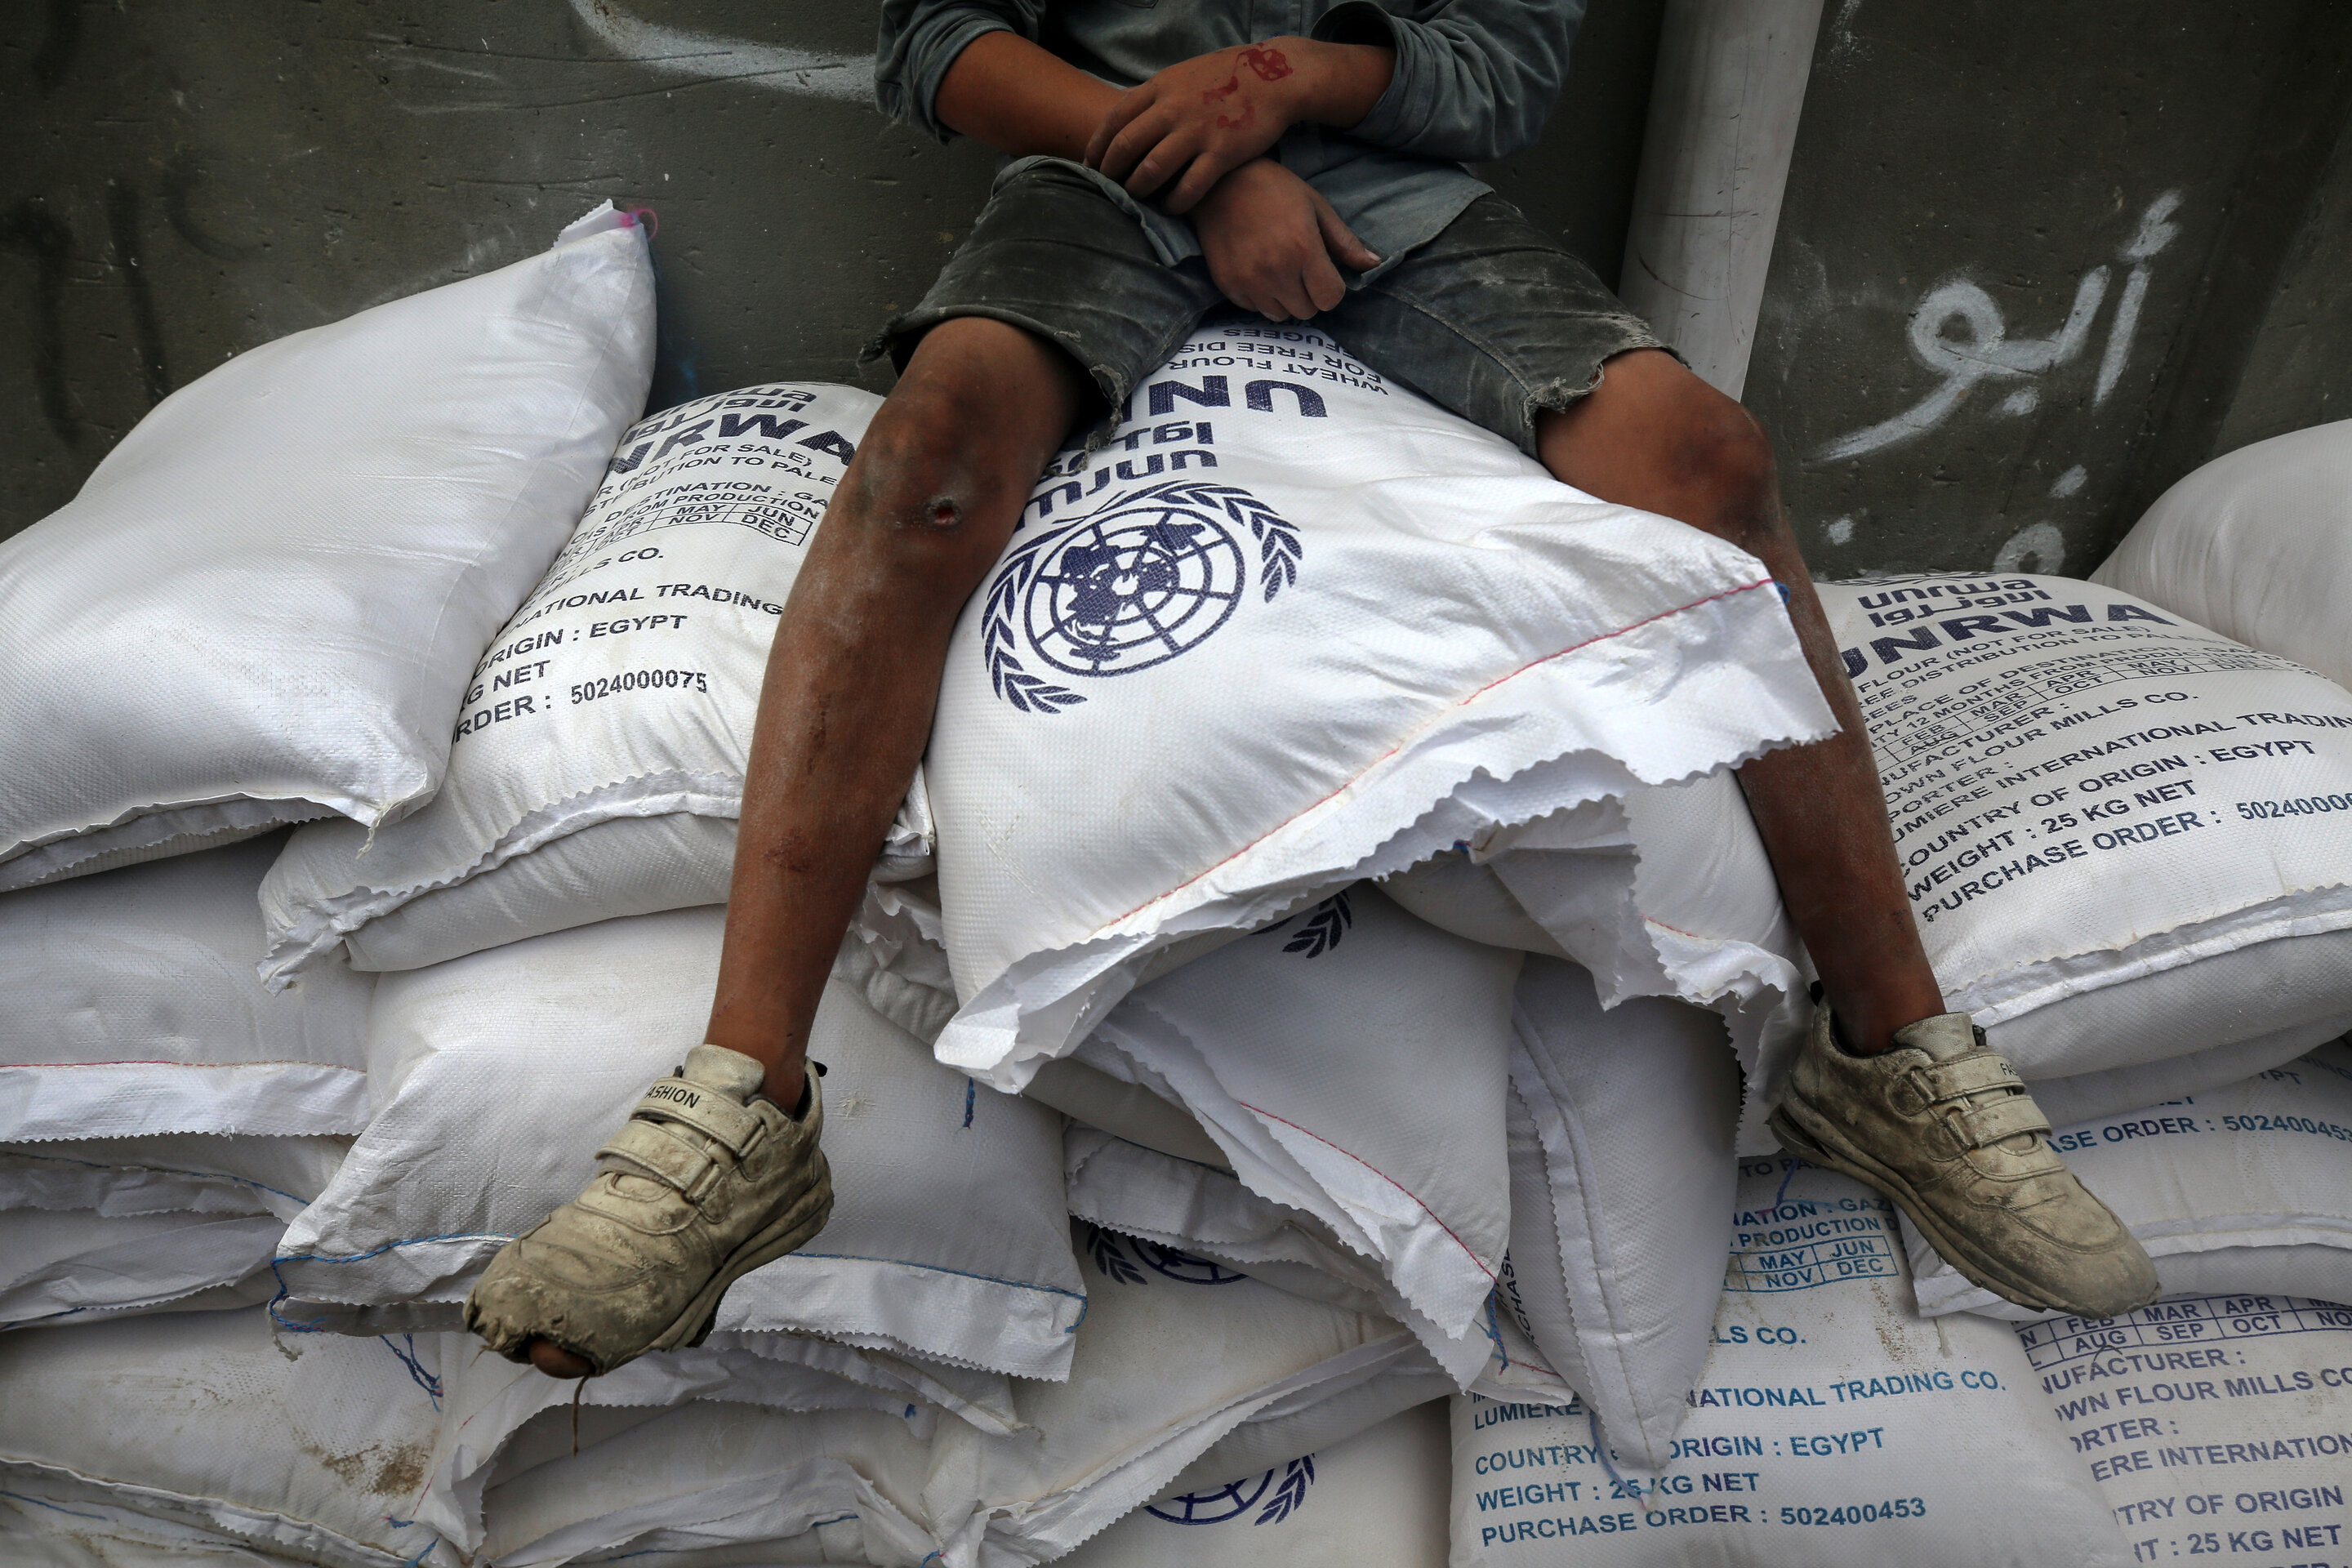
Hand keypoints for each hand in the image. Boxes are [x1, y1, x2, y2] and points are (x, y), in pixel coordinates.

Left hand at [1087, 38, 1391, 215]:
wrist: (1274, 77)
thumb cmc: (1226, 77)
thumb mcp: (1182, 75)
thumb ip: (1155, 97)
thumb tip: (1128, 120)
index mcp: (1160, 88)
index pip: (1114, 119)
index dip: (1096, 146)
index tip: (1090, 165)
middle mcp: (1173, 109)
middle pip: (1126, 147)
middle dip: (1111, 172)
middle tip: (1108, 188)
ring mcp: (1197, 132)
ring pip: (1152, 170)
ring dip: (1138, 189)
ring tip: (1136, 197)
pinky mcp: (1222, 154)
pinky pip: (1189, 188)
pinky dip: (1174, 203)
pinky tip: (1170, 208)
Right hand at [1191, 159, 1380, 321]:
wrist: (1219, 183)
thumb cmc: (1273, 189)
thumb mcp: (1316, 206)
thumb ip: (1344, 241)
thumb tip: (1373, 264)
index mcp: (1303, 249)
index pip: (1330, 299)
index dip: (1331, 288)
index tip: (1323, 272)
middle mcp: (1277, 270)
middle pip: (1307, 311)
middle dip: (1309, 295)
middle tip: (1299, 269)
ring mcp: (1250, 280)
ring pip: (1280, 315)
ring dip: (1284, 299)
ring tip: (1278, 270)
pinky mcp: (1228, 284)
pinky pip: (1254, 308)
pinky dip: (1260, 296)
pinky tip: (1256, 269)